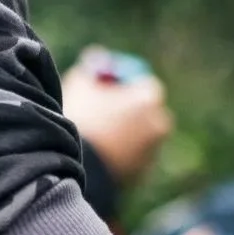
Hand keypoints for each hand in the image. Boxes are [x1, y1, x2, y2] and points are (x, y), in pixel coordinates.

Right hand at [62, 48, 173, 189]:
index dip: (121, 83)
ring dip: (125, 131)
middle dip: (127, 108)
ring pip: (138, 135)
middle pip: (144, 110)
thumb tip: (97, 59)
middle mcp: (158, 125)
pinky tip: (100, 152)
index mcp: (149, 99)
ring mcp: (152, 152)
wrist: (75, 168)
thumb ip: (93, 67)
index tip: (105, 86)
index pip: (141, 82)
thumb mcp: (81, 83)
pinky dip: (121, 153)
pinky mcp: (142, 175)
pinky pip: (132, 157)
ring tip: (98, 134)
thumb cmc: (80, 121)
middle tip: (102, 109)